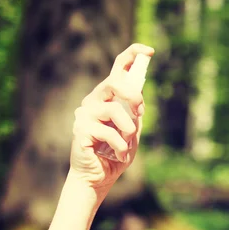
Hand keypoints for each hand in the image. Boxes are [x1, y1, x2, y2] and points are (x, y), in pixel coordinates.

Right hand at [68, 43, 153, 190]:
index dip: (132, 55)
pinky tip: (118, 154)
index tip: (149, 51)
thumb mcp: (132, 132)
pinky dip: (120, 145)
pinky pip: (108, 132)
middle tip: (139, 111)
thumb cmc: (115, 155)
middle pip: (113, 82)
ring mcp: (84, 114)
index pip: (117, 69)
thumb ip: (135, 114)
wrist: (98, 178)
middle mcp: (93, 102)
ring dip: (127, 130)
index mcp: (107, 98)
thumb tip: (139, 96)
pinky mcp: (79, 130)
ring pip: (113, 110)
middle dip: (132, 95)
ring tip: (127, 144)